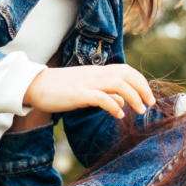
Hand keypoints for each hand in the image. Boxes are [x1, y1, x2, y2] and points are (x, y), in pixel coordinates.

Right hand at [22, 64, 155, 118]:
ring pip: (118, 83)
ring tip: (141, 111)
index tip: (148, 96)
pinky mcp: (78, 94)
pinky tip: (119, 115)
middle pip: (126, 74)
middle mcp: (95, 74)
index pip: (126, 70)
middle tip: (151, 104)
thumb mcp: (86, 90)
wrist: (34, 85)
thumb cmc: (60, 89)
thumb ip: (105, 93)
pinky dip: (113, 105)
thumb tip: (122, 101)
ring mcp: (87, 83)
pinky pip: (100, 97)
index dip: (141, 81)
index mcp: (97, 72)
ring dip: (133, 97)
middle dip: (143, 88)